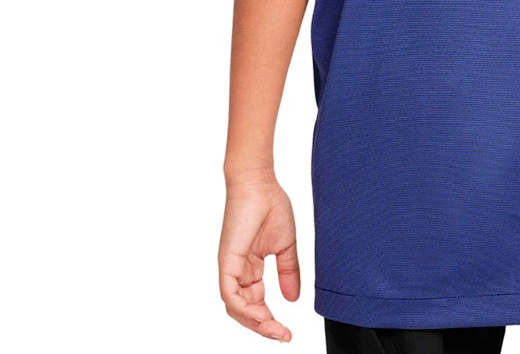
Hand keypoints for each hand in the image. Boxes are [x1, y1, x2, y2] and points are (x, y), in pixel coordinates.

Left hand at [219, 174, 300, 340]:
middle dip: (264, 327)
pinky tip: (261, 315)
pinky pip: (230, 294)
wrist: (260, 184)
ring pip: (237, 308)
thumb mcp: (286, 246)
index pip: (257, 303)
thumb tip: (293, 300)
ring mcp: (231, 268)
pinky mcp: (226, 262)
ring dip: (255, 322)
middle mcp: (238, 271)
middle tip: (283, 335)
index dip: (271, 320)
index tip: (288, 331)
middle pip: (246, 311)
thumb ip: (288, 272)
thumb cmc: (271, 206)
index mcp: (250, 267)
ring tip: (274, 329)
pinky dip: (244, 309)